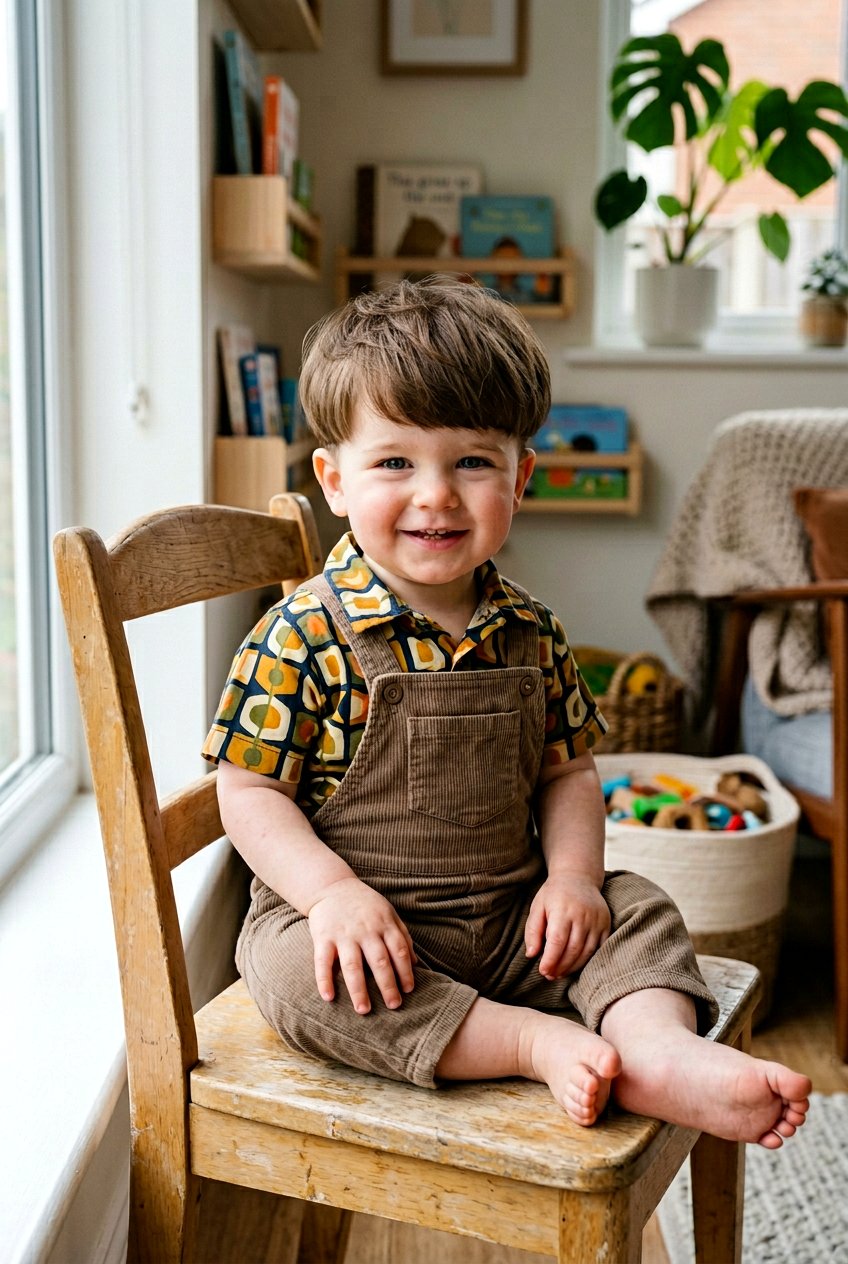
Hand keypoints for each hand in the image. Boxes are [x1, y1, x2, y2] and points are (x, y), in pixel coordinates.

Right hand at [307, 877, 416, 1013]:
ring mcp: (343, 934)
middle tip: (394, 1005)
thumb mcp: (388, 913)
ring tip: (363, 1010)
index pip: (398, 950)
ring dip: (358, 989)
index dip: (405, 970)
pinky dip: (324, 980)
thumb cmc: (365, 905)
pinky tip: (328, 997)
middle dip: (387, 985)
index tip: (409, 989)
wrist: (332, 886)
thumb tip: (416, 964)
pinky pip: (322, 961)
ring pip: (352, 965)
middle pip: (379, 961)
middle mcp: (365, 930)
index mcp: (383, 924)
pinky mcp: (323, 937)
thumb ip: (403, 936)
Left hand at [524, 873, 610, 978]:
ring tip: (560, 973)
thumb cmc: (554, 894)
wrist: (579, 877)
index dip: (550, 959)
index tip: (543, 971)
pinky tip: (575, 964)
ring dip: (573, 967)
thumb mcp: (537, 907)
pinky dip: (587, 960)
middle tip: (549, 975)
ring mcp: (597, 921)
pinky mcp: (606, 924)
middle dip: (560, 967)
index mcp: (563, 910)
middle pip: (573, 950)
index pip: (557, 941)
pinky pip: (599, 948)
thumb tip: (531, 955)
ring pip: (587, 952)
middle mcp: (582, 915)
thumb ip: (532, 930)